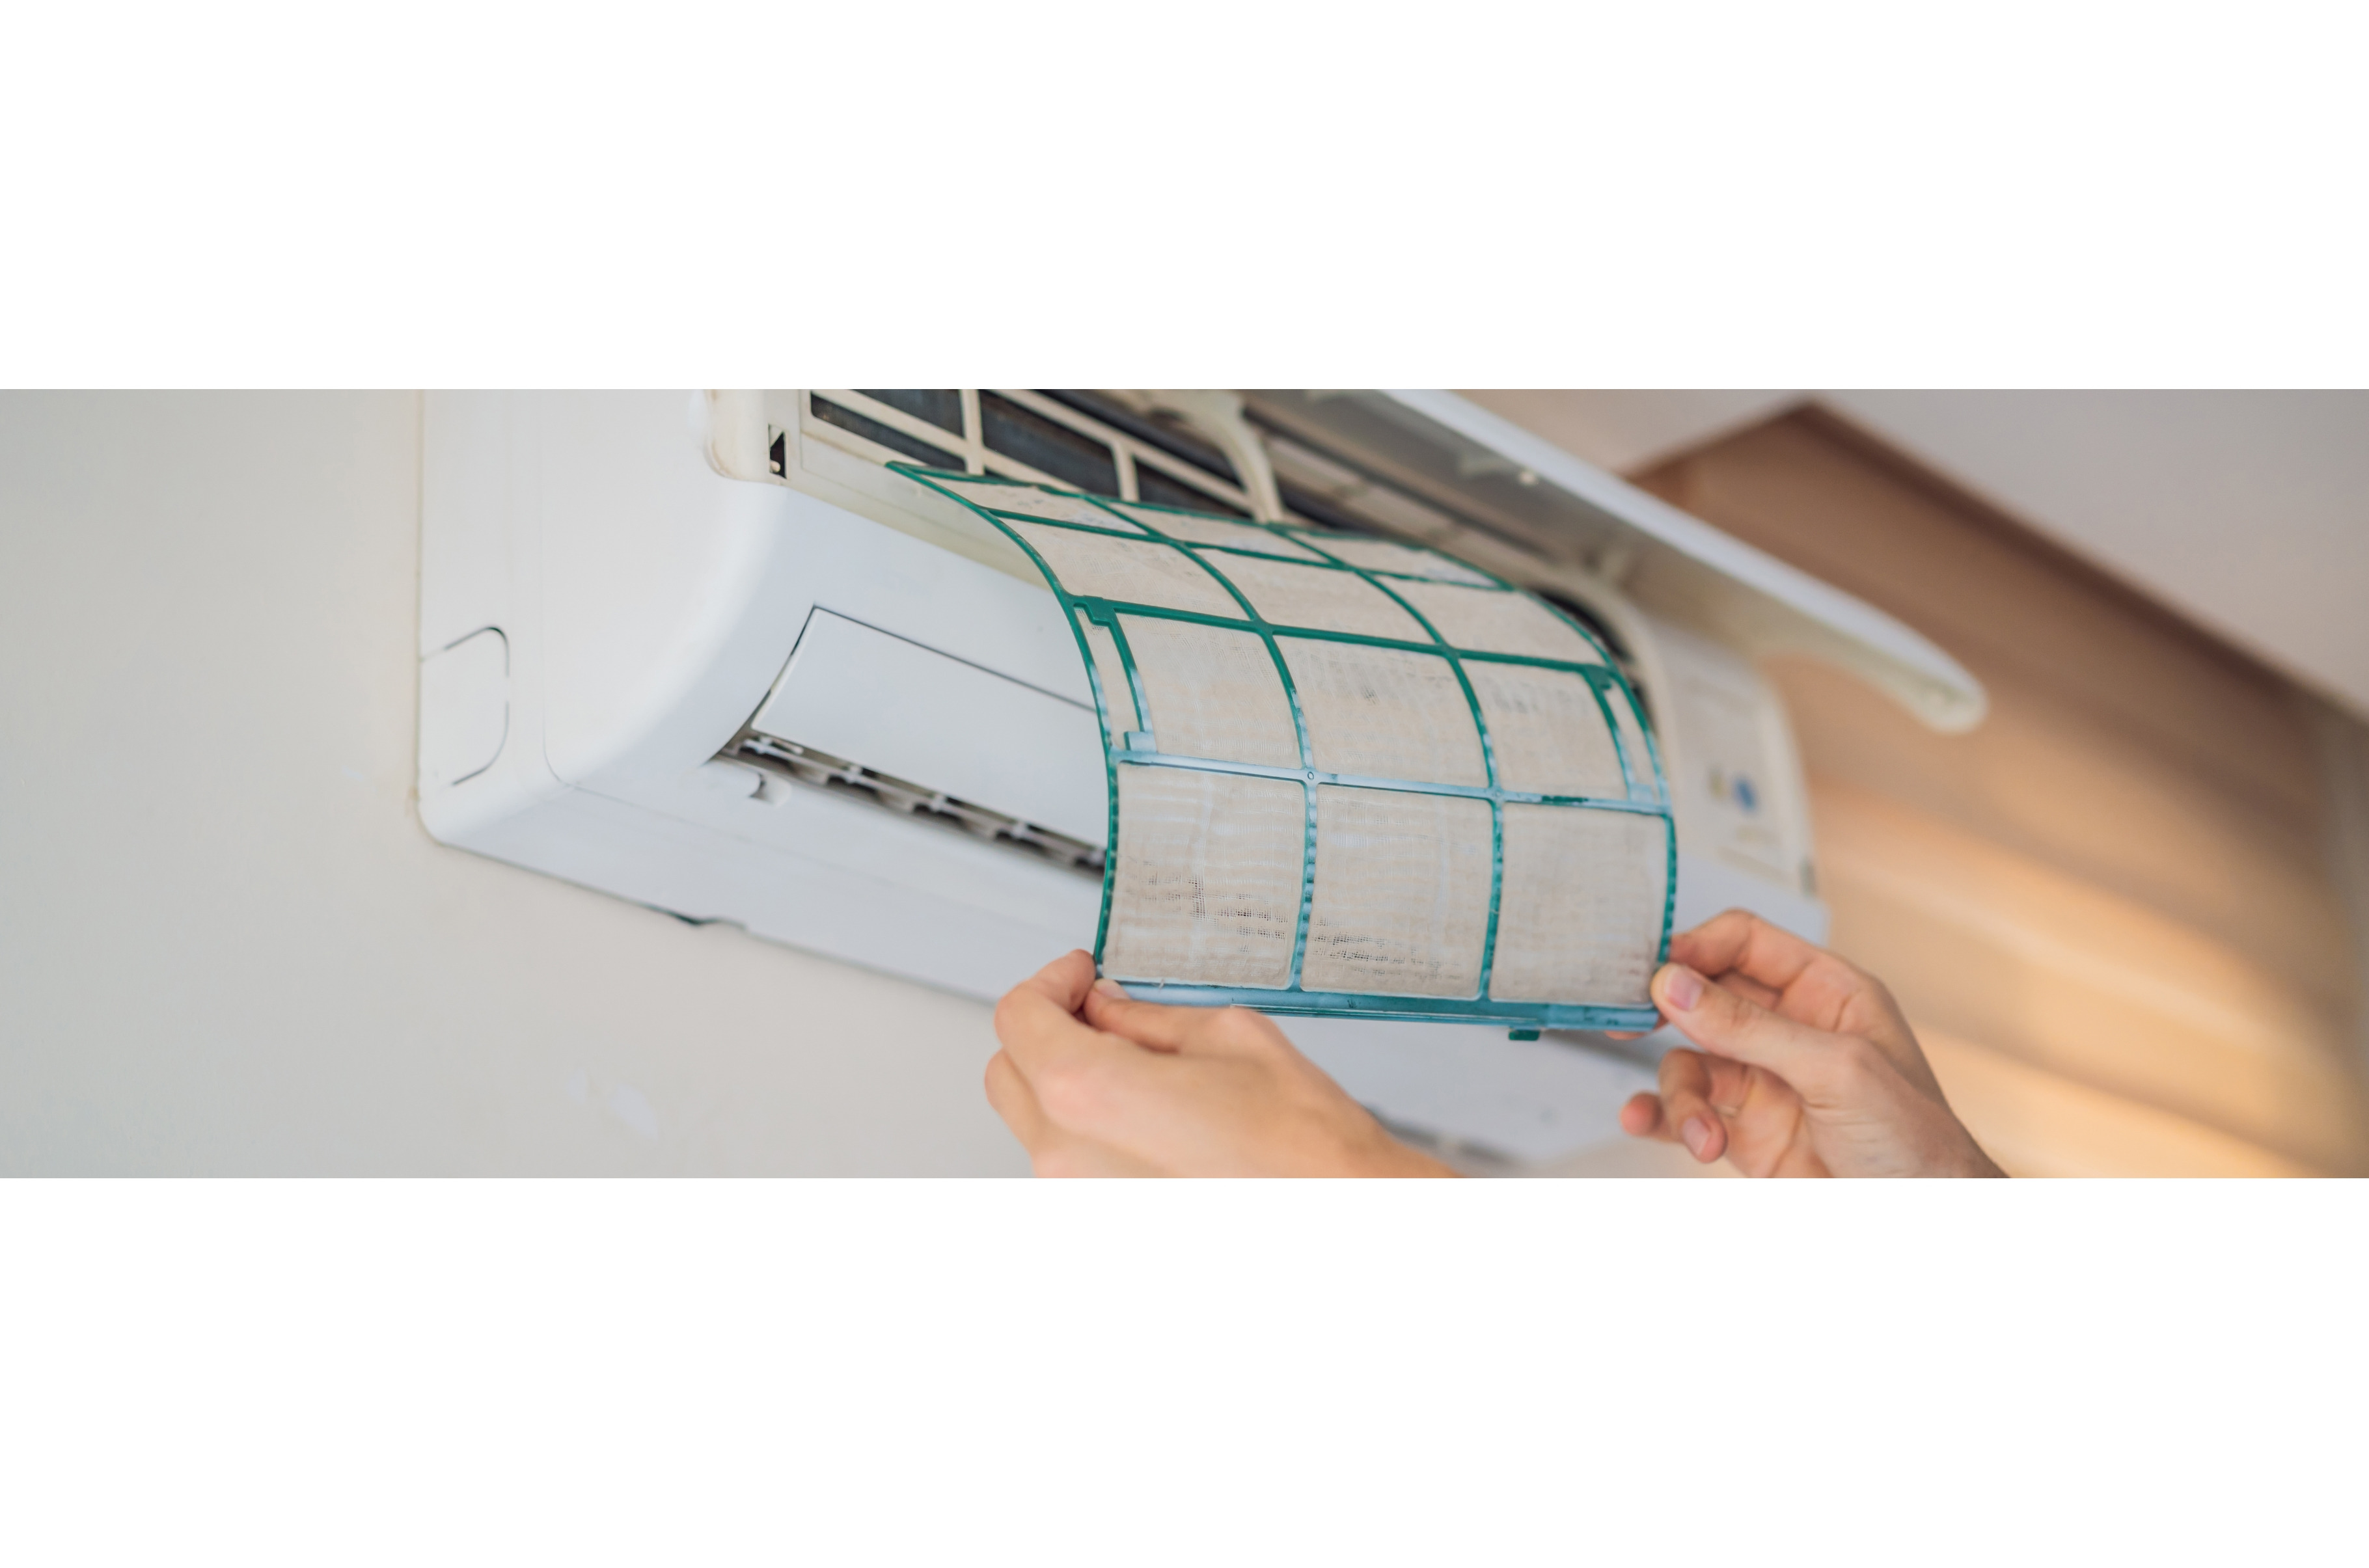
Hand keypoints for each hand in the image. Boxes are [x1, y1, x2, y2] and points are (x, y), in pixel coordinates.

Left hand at [985, 951, 1453, 1176]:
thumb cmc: (1302, 1145)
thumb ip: (1143, 1020)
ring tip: (1144, 1075)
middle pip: (1009, 1074)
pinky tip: (1154, 1127)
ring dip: (1072, 1089)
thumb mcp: (1224, 1037)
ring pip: (1040, 1126)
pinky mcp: (1105, 1232)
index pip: (1017, 1017)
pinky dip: (1097, 1141)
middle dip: (1047, 1033)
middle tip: (1099, 1012)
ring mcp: (1082, 1206)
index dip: (1050, 982)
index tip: (1079, 976)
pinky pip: (1074, 1173)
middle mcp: (1067, 1161)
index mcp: (1088, 1094)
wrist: (1346, 1219)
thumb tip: (1104, 1011)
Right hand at [1619, 910, 2002, 1176]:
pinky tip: (1644, 1123)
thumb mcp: (1837, 1070)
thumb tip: (1676, 986)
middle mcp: (1791, 1031)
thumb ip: (1751, 1027)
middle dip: (1666, 1014)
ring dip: (1683, 1097)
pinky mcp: (1747, 1132)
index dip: (1697, 949)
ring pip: (1691, 1063)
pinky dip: (1663, 1119)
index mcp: (1826, 993)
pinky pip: (1688, 1113)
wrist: (1926, 1219)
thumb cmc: (1917, 1142)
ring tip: (1703, 1135)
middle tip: (1627, 1024)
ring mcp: (1766, 1082)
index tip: (1655, 969)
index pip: (1746, 943)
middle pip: (1705, 999)